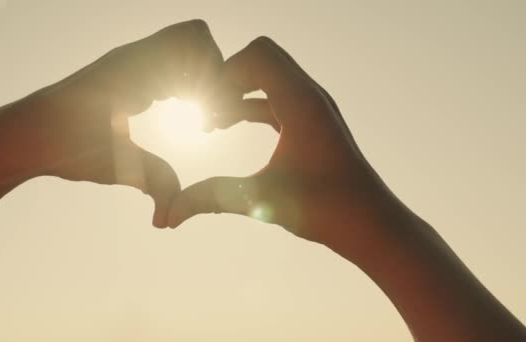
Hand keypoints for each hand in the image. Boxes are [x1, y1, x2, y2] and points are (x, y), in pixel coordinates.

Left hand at [0, 20, 222, 226]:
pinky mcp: (127, 73)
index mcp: (133, 69)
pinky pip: (168, 61)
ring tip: (200, 115)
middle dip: (214, 73)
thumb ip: (153, 183)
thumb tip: (169, 219)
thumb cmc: (62, 146)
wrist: (23, 135)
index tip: (210, 119)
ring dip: (200, 76)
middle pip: (195, 37)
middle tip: (211, 113)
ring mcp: (130, 62)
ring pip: (183, 46)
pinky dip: (184, 80)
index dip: (215, 77)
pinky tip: (181, 112)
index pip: (194, 44)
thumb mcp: (114, 167)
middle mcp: (133, 57)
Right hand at [168, 37, 396, 260]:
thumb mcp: (261, 200)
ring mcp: (313, 108)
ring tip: (210, 124)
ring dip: (237, 94)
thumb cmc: (326, 209)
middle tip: (206, 111)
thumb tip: (170, 213)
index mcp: (301, 101)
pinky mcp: (312, 123)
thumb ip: (212, 198)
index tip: (206, 109)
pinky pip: (275, 100)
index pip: (257, 55)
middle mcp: (310, 96)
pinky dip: (250, 107)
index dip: (225, 74)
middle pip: (261, 59)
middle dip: (228, 79)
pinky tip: (228, 126)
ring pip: (268, 80)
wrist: (370, 224)